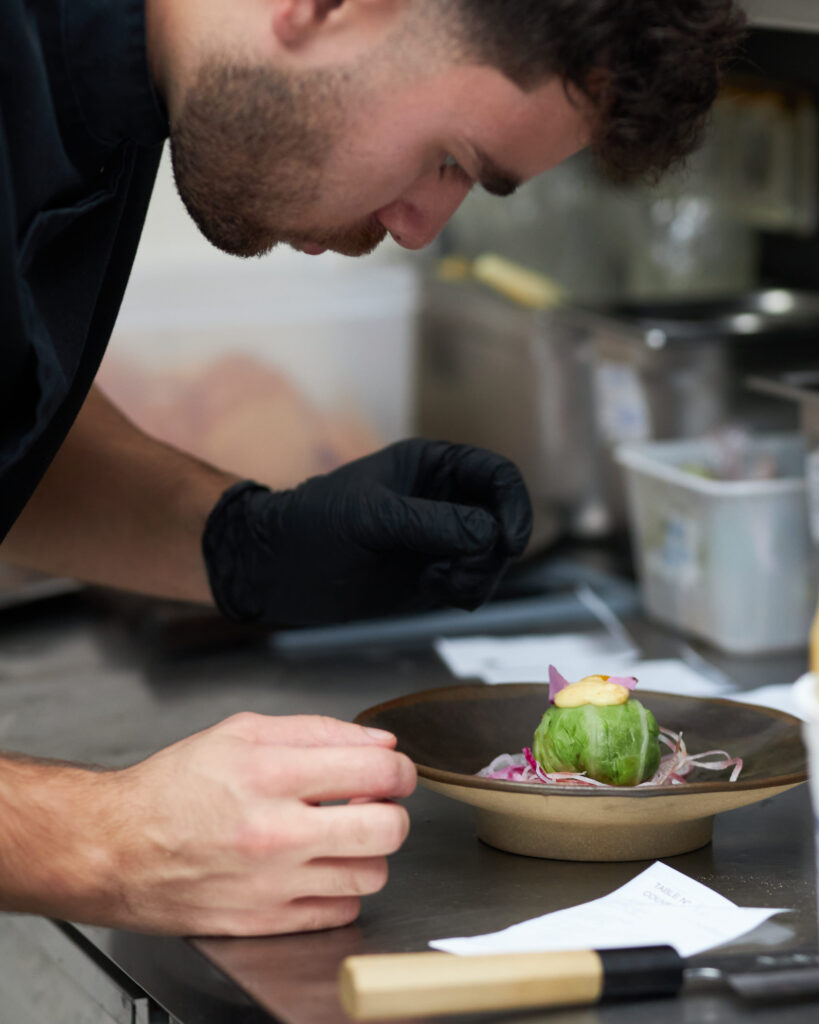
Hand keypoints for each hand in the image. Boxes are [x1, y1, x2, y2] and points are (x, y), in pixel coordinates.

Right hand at [0, 716, 415, 935]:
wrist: (117, 847)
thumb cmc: (175, 787)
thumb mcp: (241, 731)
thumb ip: (316, 730)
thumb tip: (376, 741)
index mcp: (270, 773)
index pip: (375, 769)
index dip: (398, 767)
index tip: (394, 769)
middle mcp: (276, 831)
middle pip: (387, 827)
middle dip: (392, 809)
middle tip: (376, 803)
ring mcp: (273, 882)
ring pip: (372, 874)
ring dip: (368, 851)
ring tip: (343, 836)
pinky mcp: (266, 921)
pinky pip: (341, 910)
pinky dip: (341, 888)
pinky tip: (319, 867)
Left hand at [203, 439, 531, 625]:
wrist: (274, 571)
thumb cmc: (313, 526)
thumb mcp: (372, 518)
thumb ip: (433, 523)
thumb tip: (491, 535)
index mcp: (432, 466)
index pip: (498, 476)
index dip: (515, 505)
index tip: (509, 542)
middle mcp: (443, 500)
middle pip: (504, 520)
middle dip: (495, 550)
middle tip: (460, 572)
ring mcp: (440, 539)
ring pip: (493, 558)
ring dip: (479, 575)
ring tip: (439, 583)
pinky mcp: (433, 575)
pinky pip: (474, 583)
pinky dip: (466, 591)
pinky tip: (433, 590)